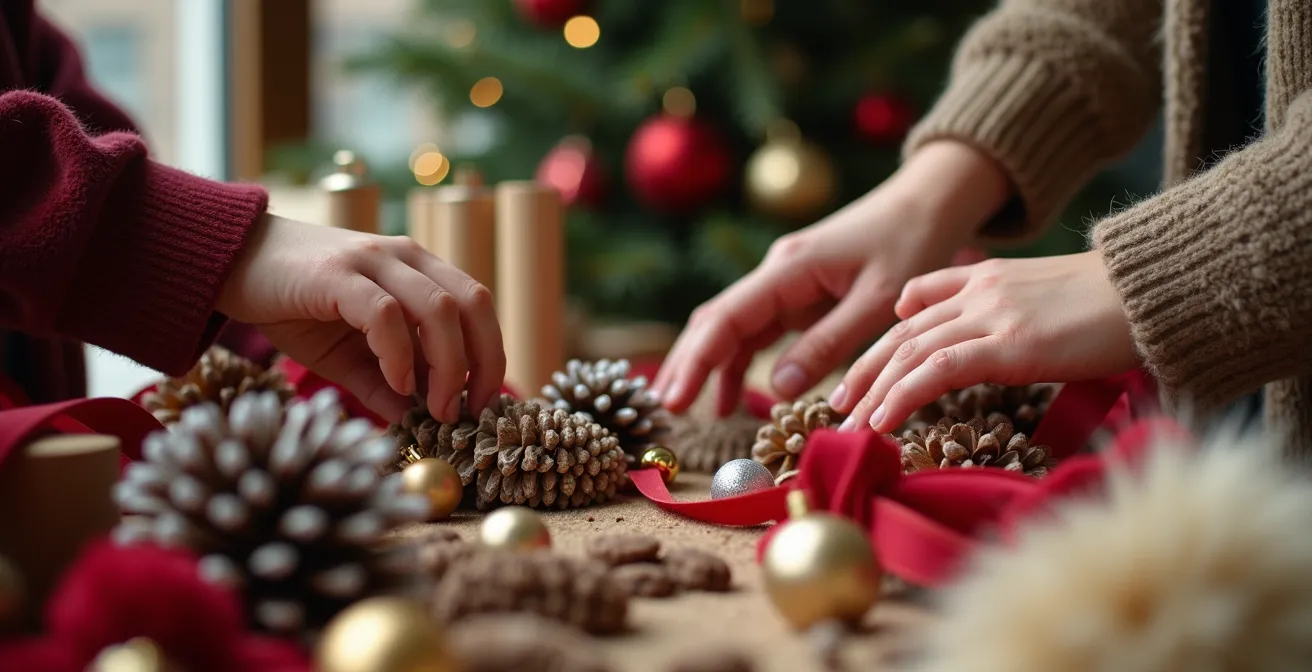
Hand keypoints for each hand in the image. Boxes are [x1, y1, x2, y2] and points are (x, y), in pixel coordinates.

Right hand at [215, 214, 504, 423]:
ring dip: (448, 365)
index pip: (478, 306)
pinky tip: (396, 384)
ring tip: (437, 407)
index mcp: (418, 271)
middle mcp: (405, 258)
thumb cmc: (293, 307)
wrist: (229, 263)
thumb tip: (418, 422)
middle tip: (467, 411)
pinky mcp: (336, 273)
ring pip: (439, 307)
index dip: (491, 355)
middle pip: (472, 304)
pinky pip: (384, 313)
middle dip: (481, 363)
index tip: (484, 404)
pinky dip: (399, 352)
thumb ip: (383, 384)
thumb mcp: (348, 355)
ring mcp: (373, 261)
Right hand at [652, 141, 1012, 415]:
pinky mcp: (796, 294)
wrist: (928, 202)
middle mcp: (775, 273)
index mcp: (789, 268)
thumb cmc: (911, 244)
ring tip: (687, 411)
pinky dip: (738, 362)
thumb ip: (828, 344)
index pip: (726, 317)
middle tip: (665, 412)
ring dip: (707, 366)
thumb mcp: (877, 301)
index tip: (675, 398)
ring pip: (730, 328)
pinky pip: (756, 331)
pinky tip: (728, 398)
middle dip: (688, 365)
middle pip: (715, 321)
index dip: (697, 360)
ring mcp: (782, 283)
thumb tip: (775, 387)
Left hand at [835, 251, 1138, 432]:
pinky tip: (883, 420)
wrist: (1157, 288)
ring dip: (874, 391)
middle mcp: (978, 290)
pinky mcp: (1010, 344)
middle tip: (836, 406)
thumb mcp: (1044, 296)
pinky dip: (904, 396)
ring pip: (911, 352)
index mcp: (985, 276)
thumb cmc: (1114, 302)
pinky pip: (939, 371)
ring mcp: (992, 315)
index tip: (861, 374)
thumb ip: (999, 308)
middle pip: (901, 333)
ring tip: (850, 425)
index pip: (913, 308)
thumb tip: (971, 339)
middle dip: (863, 371)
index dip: (882, 342)